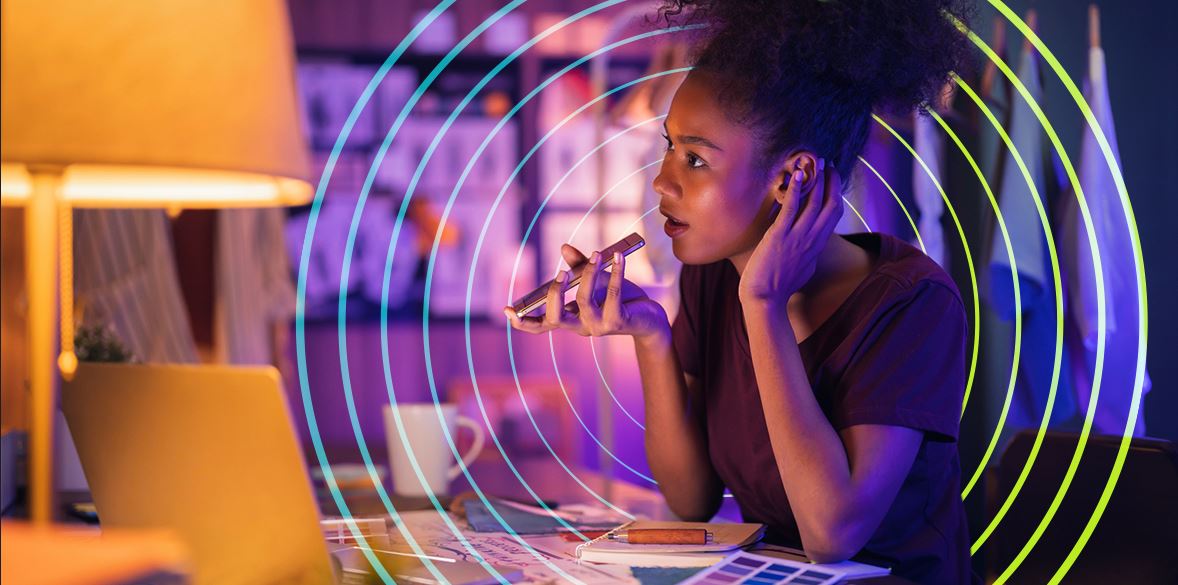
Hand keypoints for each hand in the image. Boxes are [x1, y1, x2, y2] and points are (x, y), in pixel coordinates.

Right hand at [503, 244, 669, 339]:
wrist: (649, 317)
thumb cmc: (620, 299)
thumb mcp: (597, 280)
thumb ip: (580, 266)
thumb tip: (564, 247)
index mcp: (570, 318)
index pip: (541, 325)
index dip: (523, 321)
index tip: (507, 309)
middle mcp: (580, 326)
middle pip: (555, 319)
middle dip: (554, 295)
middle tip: (561, 274)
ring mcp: (598, 327)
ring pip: (584, 301)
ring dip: (589, 274)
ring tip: (597, 254)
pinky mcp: (618, 322)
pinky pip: (613, 295)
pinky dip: (616, 273)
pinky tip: (618, 257)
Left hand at [738, 158, 842, 305]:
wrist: (764, 300)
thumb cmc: (778, 288)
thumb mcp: (803, 270)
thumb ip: (808, 256)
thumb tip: (810, 249)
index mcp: (817, 246)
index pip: (834, 214)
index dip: (836, 193)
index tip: (833, 179)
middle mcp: (812, 240)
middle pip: (831, 204)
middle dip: (832, 181)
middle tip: (828, 164)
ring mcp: (797, 237)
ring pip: (815, 203)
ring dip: (818, 179)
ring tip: (816, 161)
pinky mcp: (779, 236)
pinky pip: (791, 208)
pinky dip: (795, 189)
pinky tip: (796, 174)